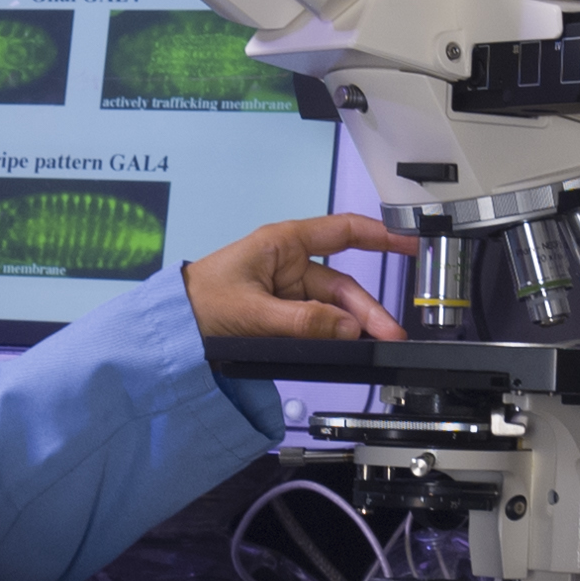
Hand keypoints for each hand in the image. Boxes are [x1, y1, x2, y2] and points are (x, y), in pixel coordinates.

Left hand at [183, 213, 421, 341]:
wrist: (169, 330)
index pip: (342, 232)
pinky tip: (347, 348)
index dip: (380, 235)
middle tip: (389, 333)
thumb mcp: (252, 312)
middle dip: (367, 309)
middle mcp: (288, 265)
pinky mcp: (282, 316)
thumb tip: (346, 327)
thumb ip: (303, 321)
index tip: (410, 242)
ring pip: (332, 309)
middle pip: (342, 284)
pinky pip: (317, 325)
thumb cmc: (197, 303)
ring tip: (373, 345)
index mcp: (281, 245)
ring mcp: (286, 292)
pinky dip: (333, 337)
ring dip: (354, 327)